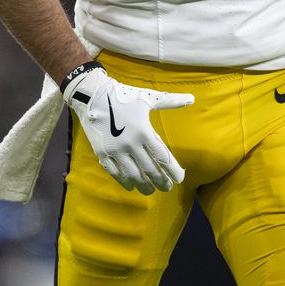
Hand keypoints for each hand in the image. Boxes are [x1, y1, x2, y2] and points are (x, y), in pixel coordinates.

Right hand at [63, 66, 193, 194]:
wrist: (93, 95)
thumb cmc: (124, 95)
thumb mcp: (148, 97)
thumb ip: (171, 101)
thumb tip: (192, 98)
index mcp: (144, 131)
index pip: (163, 157)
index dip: (173, 170)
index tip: (179, 178)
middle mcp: (130, 143)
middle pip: (150, 169)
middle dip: (160, 181)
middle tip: (167, 187)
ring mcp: (115, 150)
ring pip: (133, 175)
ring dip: (144, 185)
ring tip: (151, 190)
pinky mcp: (102, 153)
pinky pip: (115, 173)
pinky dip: (124, 181)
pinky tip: (131, 186)